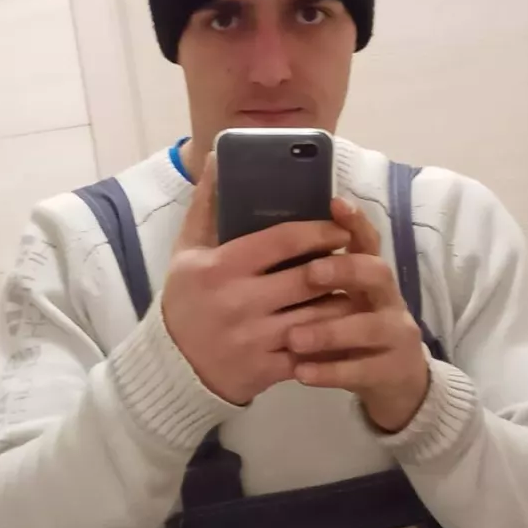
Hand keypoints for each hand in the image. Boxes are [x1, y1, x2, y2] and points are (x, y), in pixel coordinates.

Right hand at [162, 156, 351, 404]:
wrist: (171, 366)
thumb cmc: (185, 300)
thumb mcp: (186, 251)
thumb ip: (206, 205)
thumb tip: (219, 158)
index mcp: (221, 266)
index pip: (285, 240)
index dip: (322, 231)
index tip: (341, 230)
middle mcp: (239, 301)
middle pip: (311, 278)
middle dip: (341, 266)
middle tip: (355, 259)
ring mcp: (254, 338)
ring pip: (320, 316)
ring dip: (344, 302)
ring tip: (354, 291)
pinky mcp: (266, 369)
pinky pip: (313, 353)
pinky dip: (332, 340)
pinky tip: (340, 328)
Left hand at [285, 197, 431, 433]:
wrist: (395, 380)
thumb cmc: (351, 329)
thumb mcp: (337, 299)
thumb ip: (311, 273)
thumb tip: (265, 236)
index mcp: (369, 275)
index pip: (366, 240)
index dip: (355, 221)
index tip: (335, 203)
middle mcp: (387, 298)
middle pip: (376, 273)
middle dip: (344, 270)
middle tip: (310, 272)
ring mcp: (395, 334)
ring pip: (369, 326)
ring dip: (330, 330)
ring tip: (293, 337)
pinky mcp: (392, 370)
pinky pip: (362, 370)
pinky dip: (330, 371)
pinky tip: (300, 373)